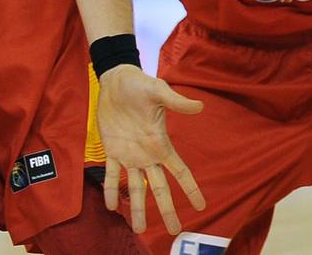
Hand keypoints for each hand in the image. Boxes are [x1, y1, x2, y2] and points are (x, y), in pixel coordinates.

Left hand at [97, 65, 204, 234]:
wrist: (116, 81)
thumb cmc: (140, 85)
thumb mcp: (159, 91)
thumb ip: (177, 102)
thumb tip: (200, 107)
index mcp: (161, 144)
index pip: (180, 171)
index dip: (190, 188)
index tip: (201, 206)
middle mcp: (147, 155)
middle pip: (160, 188)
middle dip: (167, 209)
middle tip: (176, 230)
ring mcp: (129, 155)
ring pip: (136, 188)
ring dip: (137, 208)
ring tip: (139, 229)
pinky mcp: (111, 150)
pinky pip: (111, 175)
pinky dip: (110, 190)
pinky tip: (111, 206)